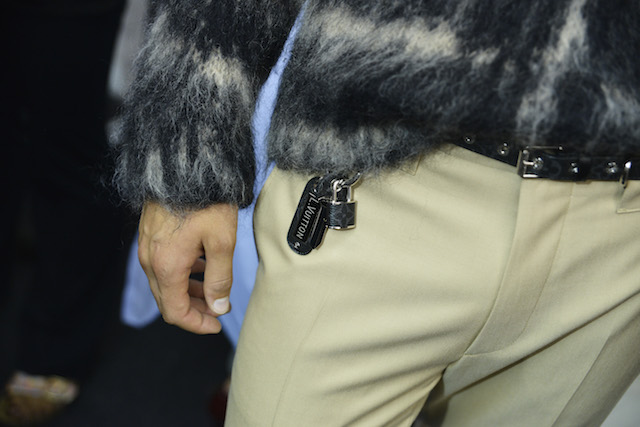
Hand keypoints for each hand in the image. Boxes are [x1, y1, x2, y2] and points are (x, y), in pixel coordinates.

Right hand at [138, 201, 237, 333]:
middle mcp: (150, 259)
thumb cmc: (206, 200)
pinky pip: (162, 265)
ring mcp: (147, 246)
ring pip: (164, 283)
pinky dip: (181, 274)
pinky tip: (201, 266)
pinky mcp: (150, 234)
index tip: (216, 325)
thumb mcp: (222, 242)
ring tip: (212, 290)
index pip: (175, 312)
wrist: (185, 163)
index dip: (196, 324)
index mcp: (166, 266)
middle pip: (167, 300)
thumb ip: (219, 279)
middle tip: (217, 310)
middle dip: (193, 310)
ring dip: (188, 292)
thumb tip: (218, 307)